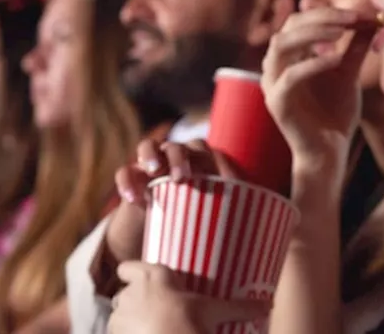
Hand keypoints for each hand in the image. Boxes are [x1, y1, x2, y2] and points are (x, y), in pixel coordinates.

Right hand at [106, 140, 236, 264]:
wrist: (152, 235)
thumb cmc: (190, 224)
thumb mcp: (209, 221)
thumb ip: (227, 218)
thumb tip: (258, 237)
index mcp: (199, 165)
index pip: (209, 152)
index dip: (217, 162)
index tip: (224, 181)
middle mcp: (175, 159)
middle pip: (180, 146)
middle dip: (180, 157)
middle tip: (182, 176)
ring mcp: (150, 166)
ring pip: (149, 146)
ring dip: (152, 155)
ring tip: (154, 171)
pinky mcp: (130, 179)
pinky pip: (125, 172)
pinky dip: (128, 182)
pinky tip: (135, 199)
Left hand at [108, 262, 268, 333]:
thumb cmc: (189, 323)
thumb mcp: (216, 312)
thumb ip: (241, 307)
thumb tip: (268, 304)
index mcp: (153, 277)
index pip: (128, 267)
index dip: (131, 272)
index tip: (139, 278)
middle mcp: (131, 292)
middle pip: (125, 291)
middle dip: (134, 300)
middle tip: (154, 308)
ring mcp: (119, 316)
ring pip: (119, 314)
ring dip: (129, 320)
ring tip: (149, 328)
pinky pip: (118, 333)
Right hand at [260, 7, 376, 164]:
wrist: (330, 150)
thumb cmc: (335, 112)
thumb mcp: (349, 73)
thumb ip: (356, 47)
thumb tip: (372, 19)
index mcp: (289, 55)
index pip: (300, 20)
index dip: (328, 13)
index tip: (360, 13)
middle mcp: (275, 65)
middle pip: (289, 26)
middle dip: (321, 17)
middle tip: (352, 18)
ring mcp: (272, 83)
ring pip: (282, 45)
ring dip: (312, 34)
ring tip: (341, 33)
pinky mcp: (277, 103)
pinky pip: (290, 76)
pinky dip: (312, 63)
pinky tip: (336, 59)